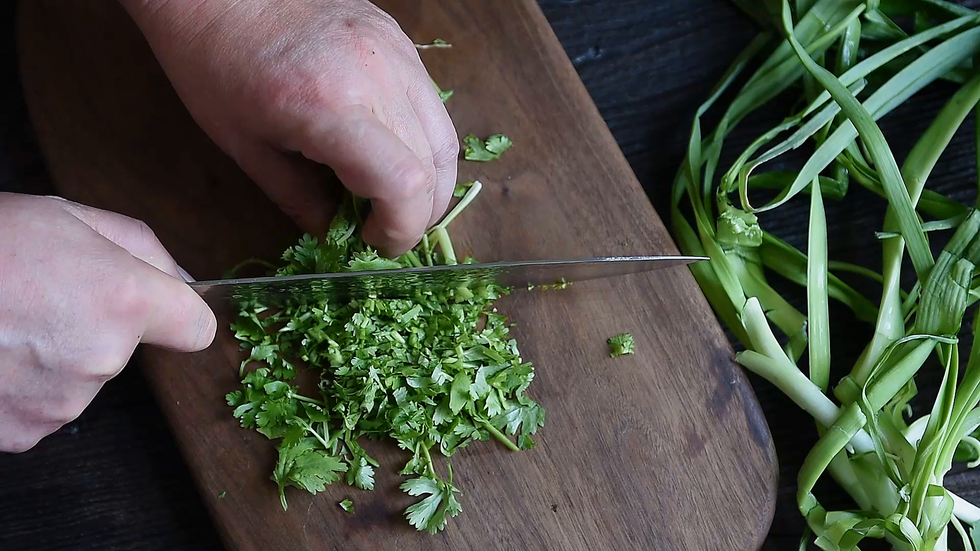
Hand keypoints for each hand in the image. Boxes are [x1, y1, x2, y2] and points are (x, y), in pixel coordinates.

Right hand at [0, 193, 215, 452]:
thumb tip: (185, 280)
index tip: (158, 307)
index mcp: (124, 301)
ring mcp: (59, 403)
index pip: (195, 327)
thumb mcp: (68, 216)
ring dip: (54, 358)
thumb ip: (142, 248)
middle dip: (95, 325)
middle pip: (125, 349)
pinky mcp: (22, 433)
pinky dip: (20, 388)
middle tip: (41, 296)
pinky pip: (40, 407)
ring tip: (6, 324)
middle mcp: (102, 359)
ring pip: (80, 379)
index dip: (176, 313)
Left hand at [120, 0, 459, 256]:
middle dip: (417, 213)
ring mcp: (396, 53)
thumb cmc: (217, 67)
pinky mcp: (401, 41)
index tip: (374, 243)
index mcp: (330, 107)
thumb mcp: (247, 150)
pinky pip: (432, 106)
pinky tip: (389, 152)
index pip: (405, 184)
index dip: (401, 228)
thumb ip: (300, 201)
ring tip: (391, 197)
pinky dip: (422, 143)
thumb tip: (337, 237)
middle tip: (380, 227)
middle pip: (436, 167)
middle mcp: (377, 77)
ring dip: (429, 181)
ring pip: (446, 138)